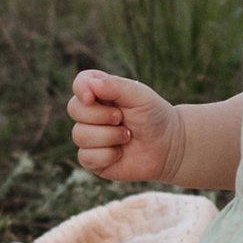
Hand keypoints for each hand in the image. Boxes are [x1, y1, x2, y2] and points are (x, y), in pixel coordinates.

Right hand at [69, 67, 178, 183]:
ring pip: (79, 135)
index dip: (81, 89)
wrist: (168, 147)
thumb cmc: (154, 116)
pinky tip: (120, 153)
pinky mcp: (91, 159)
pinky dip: (107, 155)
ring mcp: (89, 136)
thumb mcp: (140, 96)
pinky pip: (86, 157)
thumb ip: (116, 86)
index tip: (91, 97)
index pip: (80, 83)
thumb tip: (90, 85)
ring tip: (127, 136)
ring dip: (109, 136)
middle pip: (74, 109)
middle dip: (101, 115)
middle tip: (122, 118)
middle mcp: (90, 113)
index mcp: (100, 92)